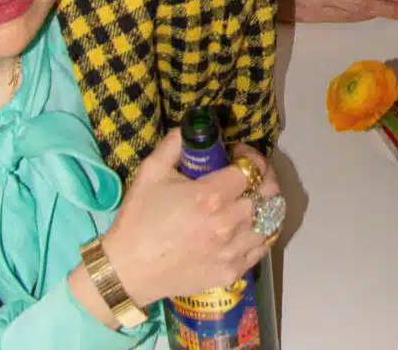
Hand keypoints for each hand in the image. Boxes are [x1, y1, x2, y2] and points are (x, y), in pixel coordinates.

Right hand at [102, 129, 281, 307]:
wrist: (125, 272)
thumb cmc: (139, 219)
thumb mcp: (151, 171)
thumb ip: (176, 142)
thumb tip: (193, 125)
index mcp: (211, 196)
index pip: (252, 167)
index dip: (249, 154)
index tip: (236, 153)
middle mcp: (228, 223)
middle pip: (269, 192)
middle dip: (264, 174)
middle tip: (251, 172)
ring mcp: (232, 251)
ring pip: (272, 220)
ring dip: (268, 203)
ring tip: (254, 196)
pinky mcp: (231, 272)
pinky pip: (263, 247)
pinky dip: (264, 231)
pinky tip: (252, 223)